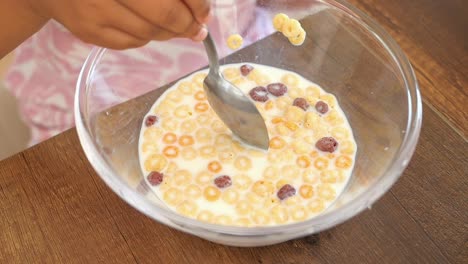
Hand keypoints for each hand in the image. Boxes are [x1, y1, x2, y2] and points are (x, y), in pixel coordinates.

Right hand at [26, 0, 211, 48]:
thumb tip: (197, 9)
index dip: (196, 4)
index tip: (204, 13)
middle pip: (163, 13)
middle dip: (187, 24)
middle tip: (197, 28)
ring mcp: (95, 12)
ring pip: (149, 33)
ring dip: (169, 33)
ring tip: (175, 27)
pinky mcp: (89, 33)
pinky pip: (131, 43)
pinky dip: (147, 38)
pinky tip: (148, 29)